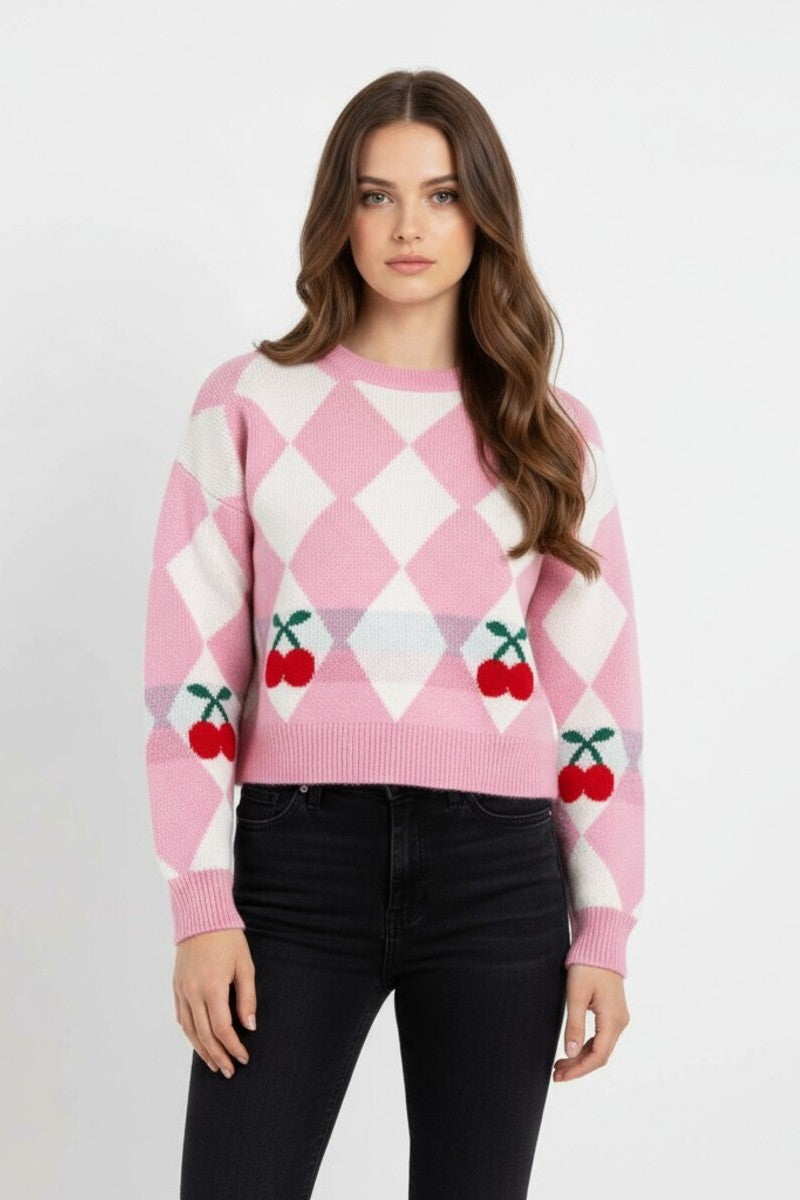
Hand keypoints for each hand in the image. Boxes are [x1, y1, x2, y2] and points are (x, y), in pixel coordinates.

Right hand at [173, 929, 256, 1077]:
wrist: (201, 917)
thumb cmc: (228, 939)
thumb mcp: (245, 966)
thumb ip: (247, 998)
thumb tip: (249, 1026)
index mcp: (212, 988)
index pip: (222, 1029)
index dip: (234, 1047)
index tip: (244, 1057)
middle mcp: (193, 993)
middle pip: (205, 1035)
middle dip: (218, 1056)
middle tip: (229, 1071)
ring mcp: (182, 990)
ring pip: (190, 1030)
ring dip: (202, 1050)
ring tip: (214, 1065)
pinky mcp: (177, 987)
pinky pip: (182, 1017)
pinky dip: (190, 1033)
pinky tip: (199, 1042)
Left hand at [552, 963, 629, 1081]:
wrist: (601, 945)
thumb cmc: (587, 966)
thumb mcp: (576, 995)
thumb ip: (574, 1025)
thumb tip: (570, 1053)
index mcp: (613, 1020)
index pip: (597, 1056)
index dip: (578, 1069)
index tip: (560, 1076)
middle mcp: (620, 1022)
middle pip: (600, 1055)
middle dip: (578, 1067)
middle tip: (555, 1074)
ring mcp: (617, 1018)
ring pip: (600, 1047)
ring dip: (581, 1058)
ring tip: (559, 1066)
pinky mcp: (612, 1013)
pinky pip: (600, 1037)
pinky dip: (585, 1047)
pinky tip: (571, 1050)